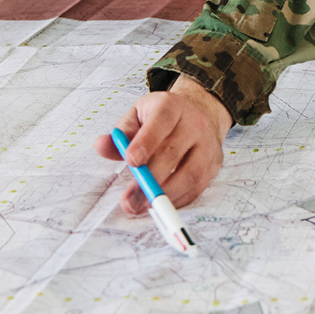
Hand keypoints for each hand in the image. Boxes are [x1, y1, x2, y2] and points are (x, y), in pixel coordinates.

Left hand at [97, 75, 231, 211]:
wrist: (199, 114)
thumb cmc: (161, 119)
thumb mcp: (138, 116)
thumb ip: (120, 134)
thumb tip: (101, 145)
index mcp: (171, 106)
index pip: (161, 120)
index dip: (146, 141)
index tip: (131, 161)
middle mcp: (194, 123)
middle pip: (173, 152)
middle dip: (150, 179)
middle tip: (129, 200)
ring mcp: (207, 145)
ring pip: (190, 173)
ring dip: (165, 194)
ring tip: (142, 206)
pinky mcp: (213, 165)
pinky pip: (197, 187)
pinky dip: (177, 199)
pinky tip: (159, 203)